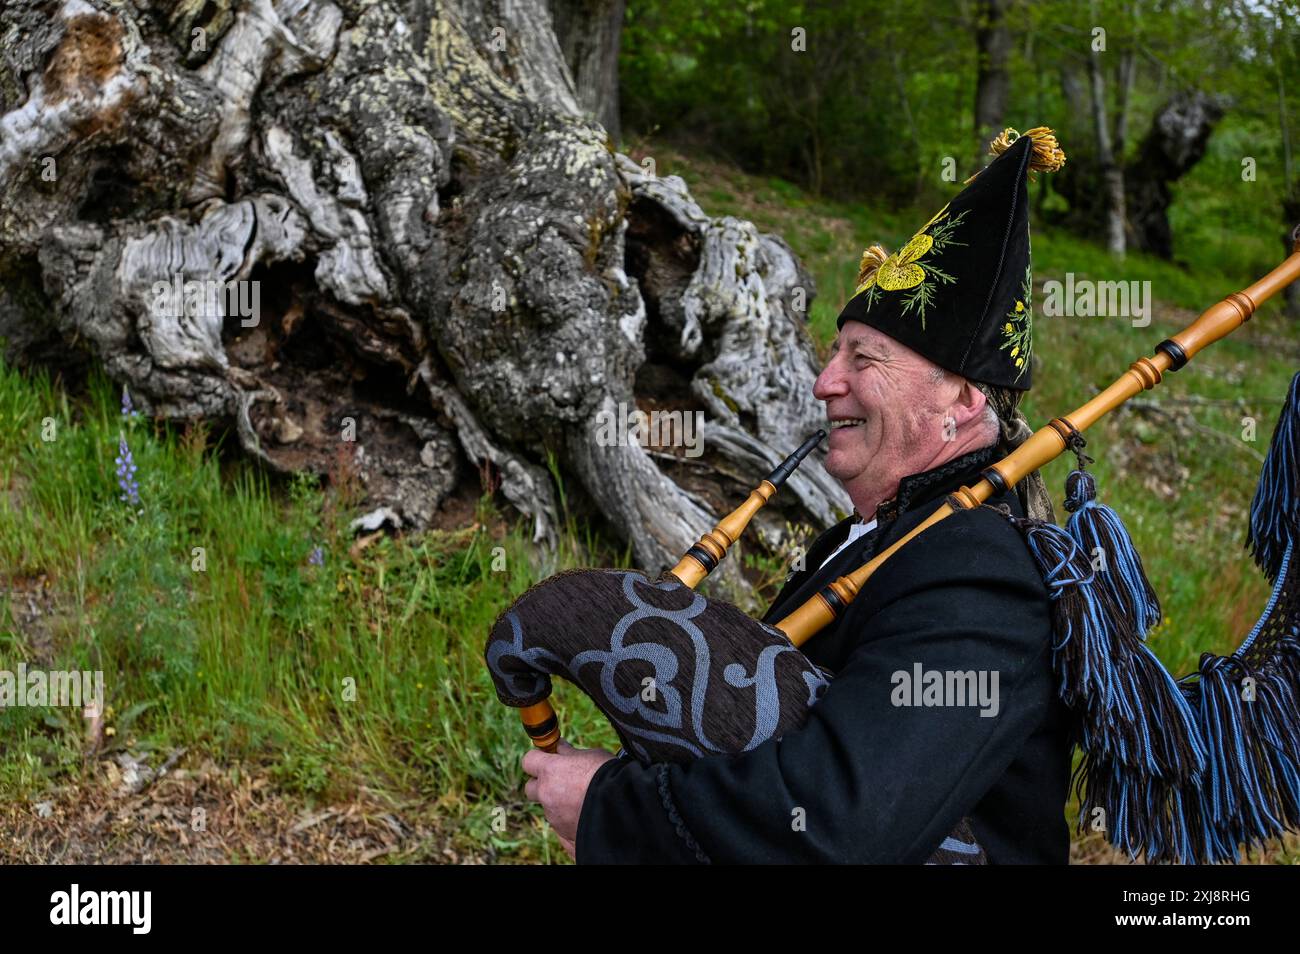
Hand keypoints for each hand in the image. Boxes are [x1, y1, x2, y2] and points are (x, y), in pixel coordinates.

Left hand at [522, 739, 615, 859]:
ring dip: (559, 803)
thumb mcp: (592, 755)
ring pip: (549, 808)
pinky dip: (570, 821)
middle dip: (541, 784)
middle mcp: (547, 795)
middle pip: (530, 789)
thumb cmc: (609, 775)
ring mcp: (554, 818)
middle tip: (560, 780)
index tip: (548, 757)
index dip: (538, 758)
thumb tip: (561, 748)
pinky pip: (562, 827)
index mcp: (550, 771)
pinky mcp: (565, 836)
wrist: (625, 808)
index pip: (529, 760)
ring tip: (584, 800)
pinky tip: (587, 816)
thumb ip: (571, 754)